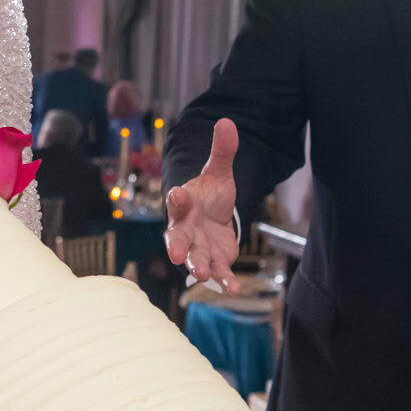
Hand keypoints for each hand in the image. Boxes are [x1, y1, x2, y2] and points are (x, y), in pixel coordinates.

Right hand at [163, 117, 239, 287]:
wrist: (214, 218)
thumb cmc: (210, 196)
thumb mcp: (218, 172)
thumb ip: (222, 151)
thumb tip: (227, 121)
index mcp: (185, 205)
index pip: (178, 202)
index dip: (177, 199)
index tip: (178, 194)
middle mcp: (186, 229)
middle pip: (178, 239)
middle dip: (178, 247)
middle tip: (177, 254)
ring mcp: (198, 248)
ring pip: (195, 260)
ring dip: (199, 267)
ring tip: (203, 274)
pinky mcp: (215, 260)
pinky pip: (218, 272)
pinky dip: (224, 281)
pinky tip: (234, 288)